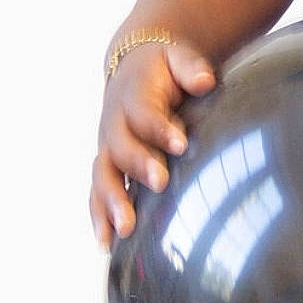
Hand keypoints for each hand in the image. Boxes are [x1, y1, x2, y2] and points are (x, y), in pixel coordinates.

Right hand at [89, 40, 214, 247]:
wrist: (132, 68)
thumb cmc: (162, 68)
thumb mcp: (177, 56)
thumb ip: (190, 67)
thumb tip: (206, 81)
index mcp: (132, 95)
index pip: (145, 113)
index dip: (161, 128)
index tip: (181, 143)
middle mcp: (114, 124)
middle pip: (121, 148)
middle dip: (139, 166)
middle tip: (161, 183)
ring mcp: (107, 148)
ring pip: (103, 176)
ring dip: (111, 203)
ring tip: (124, 231)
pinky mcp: (107, 167)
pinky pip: (97, 194)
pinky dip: (99, 218)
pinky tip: (106, 245)